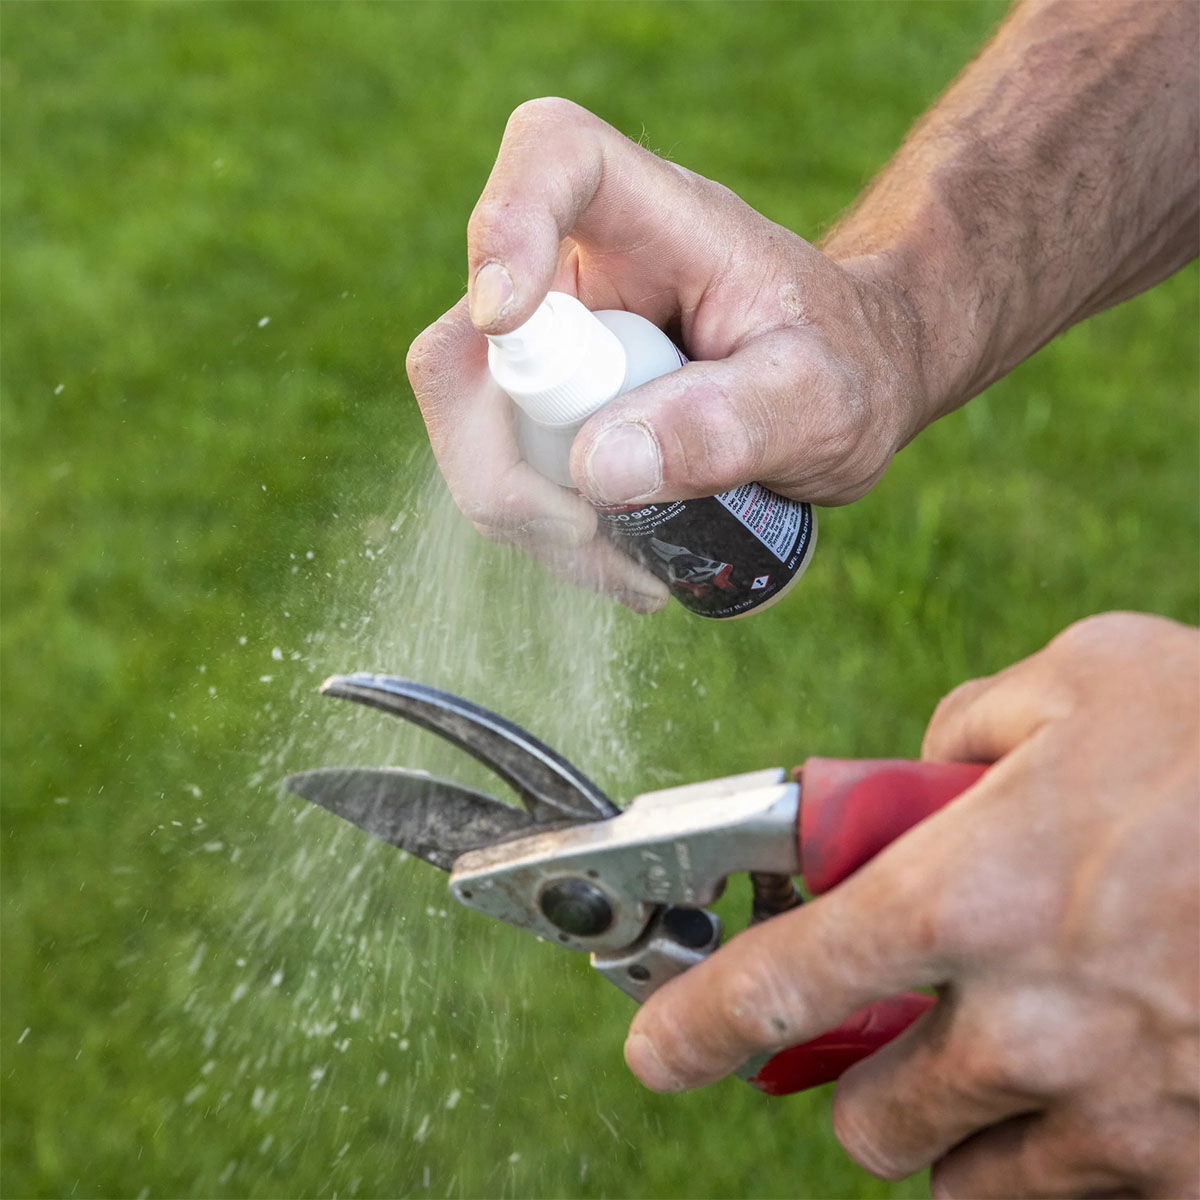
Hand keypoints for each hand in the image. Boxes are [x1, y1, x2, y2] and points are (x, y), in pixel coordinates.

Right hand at [406, 98, 932, 610]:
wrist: (852, 393)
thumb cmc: (851, 367)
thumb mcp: (823, 400)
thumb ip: (730, 423)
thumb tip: (598, 470)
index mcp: (659, 218)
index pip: (556, 156)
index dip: (504, 223)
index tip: (506, 322)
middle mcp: (584, 271)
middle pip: (469, 340)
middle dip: (499, 458)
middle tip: (583, 530)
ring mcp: (555, 342)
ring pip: (470, 422)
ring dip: (523, 514)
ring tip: (631, 570)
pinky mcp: (548, 406)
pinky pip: (501, 468)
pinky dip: (544, 532)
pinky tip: (624, 564)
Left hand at [625, 612, 1199, 1197]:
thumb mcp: (1081, 678)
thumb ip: (963, 726)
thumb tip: (916, 772)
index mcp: (977, 890)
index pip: (787, 981)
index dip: (698, 1024)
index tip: (654, 1051)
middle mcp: (1034, 1023)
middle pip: (868, 1118)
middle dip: (857, 1078)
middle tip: (892, 1023)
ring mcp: (1123, 1115)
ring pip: (964, 1177)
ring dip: (954, 1124)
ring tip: (1000, 1048)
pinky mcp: (1193, 1165)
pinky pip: (1075, 1197)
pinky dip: (1056, 1156)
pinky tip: (1097, 1079)